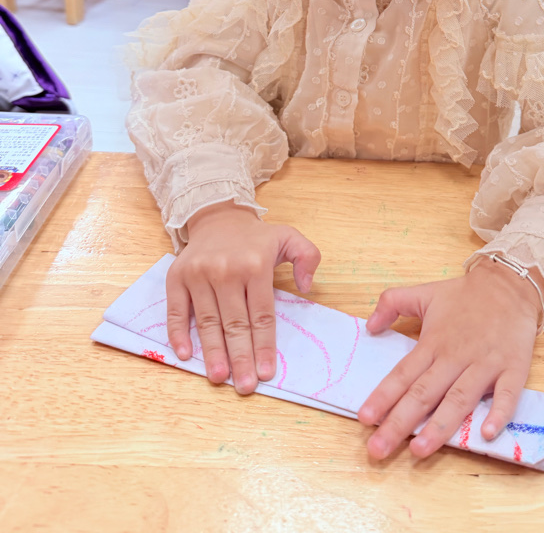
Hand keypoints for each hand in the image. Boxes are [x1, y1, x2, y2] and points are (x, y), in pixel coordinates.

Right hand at [166, 203, 320, 394]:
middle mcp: (226, 270)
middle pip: (235, 323)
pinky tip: (186, 355)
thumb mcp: (289, 237)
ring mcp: (199, 274)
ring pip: (207, 321)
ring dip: (213, 352)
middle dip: (241, 357)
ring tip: (220, 378)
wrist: (218, 216)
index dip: (264, 346)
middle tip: (245, 386)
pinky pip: (177, 310)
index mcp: (255, 264)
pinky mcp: (177, 277)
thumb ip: (308, 257)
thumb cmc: (255, 237)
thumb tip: (307, 286)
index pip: (262, 314)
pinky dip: (178, 333)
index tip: (267, 372)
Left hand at [358, 257, 543, 459]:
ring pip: (459, 399)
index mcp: (433, 342)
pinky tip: (486, 434)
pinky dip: (499, 413)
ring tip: (419, 450)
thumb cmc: (465, 295)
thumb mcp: (424, 292)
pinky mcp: (513, 368)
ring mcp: (485, 364)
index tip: (364, 419)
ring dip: (439, 426)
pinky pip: (506, 394)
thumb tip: (369, 326)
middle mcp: (455, 357)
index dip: (383, 397)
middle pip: (423, 394)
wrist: (510, 284)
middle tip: (378, 450)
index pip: (403, 374)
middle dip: (399, 423)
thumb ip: (392, 303)